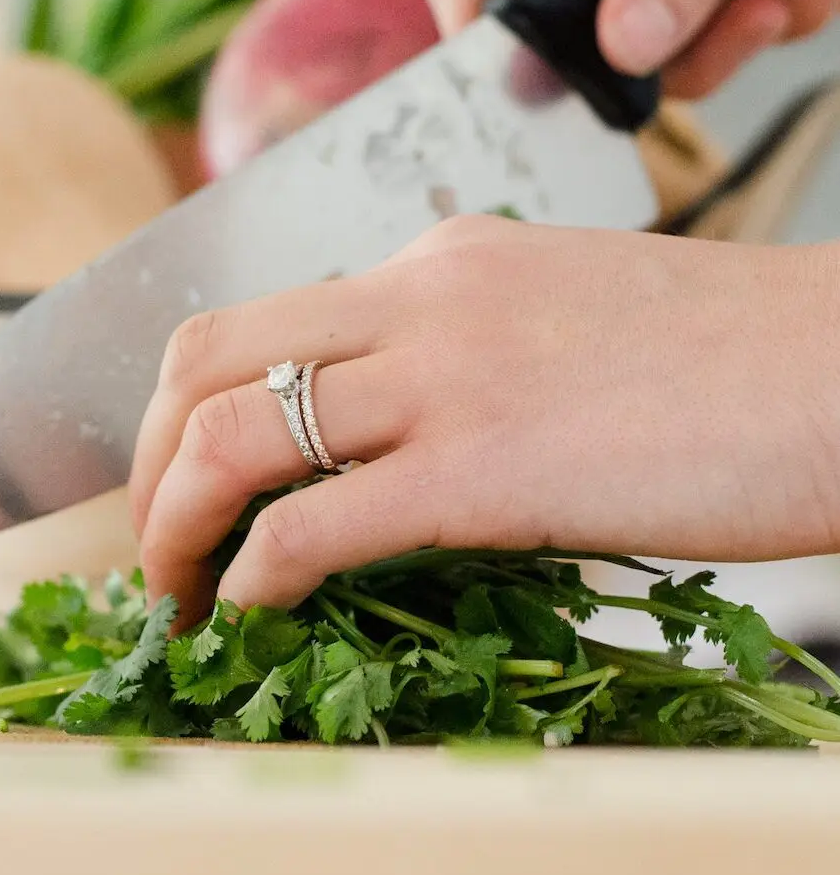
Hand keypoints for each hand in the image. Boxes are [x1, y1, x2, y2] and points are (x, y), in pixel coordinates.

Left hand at [129, 219, 839, 620]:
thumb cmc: (728, 367)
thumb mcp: (563, 325)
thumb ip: (458, 366)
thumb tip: (379, 454)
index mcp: (437, 263)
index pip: (258, 322)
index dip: (189, 410)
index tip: (185, 484)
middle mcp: (419, 299)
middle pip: (204, 359)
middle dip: (146, 460)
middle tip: (151, 543)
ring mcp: (448, 377)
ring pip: (233, 433)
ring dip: (172, 524)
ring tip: (172, 594)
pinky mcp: (488, 469)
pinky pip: (316, 522)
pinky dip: (254, 574)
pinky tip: (251, 611)